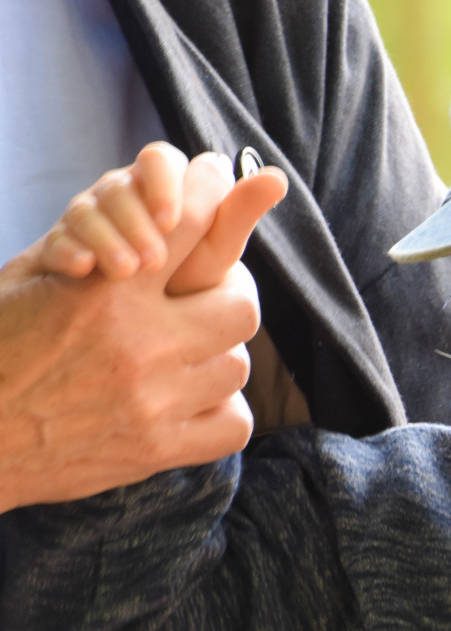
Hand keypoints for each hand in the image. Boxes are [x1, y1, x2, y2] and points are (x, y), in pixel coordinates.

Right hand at [0, 147, 282, 511]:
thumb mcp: (31, 280)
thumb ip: (92, 243)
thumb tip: (162, 212)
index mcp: (105, 292)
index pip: (191, 225)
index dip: (214, 195)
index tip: (222, 181)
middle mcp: (139, 344)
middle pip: (240, 305)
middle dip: (231, 295)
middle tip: (214, 297)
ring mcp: (154, 401)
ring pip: (238, 364)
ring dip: (219, 355)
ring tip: (192, 352)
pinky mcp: (158, 450)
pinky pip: (234, 423)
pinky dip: (221, 410)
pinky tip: (193, 400)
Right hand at [38, 142, 286, 294]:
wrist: (120, 330)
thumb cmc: (180, 286)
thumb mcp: (212, 254)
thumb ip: (236, 216)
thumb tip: (277, 178)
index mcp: (159, 191)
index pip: (160, 160)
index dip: (164, 182)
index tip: (172, 218)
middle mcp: (122, 200)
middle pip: (118, 185)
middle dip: (136, 220)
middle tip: (154, 260)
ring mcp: (86, 224)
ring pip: (84, 210)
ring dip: (107, 239)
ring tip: (127, 274)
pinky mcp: (59, 251)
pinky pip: (57, 244)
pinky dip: (69, 254)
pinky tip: (85, 273)